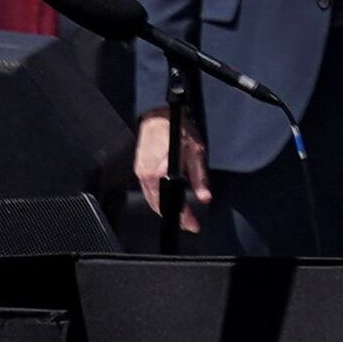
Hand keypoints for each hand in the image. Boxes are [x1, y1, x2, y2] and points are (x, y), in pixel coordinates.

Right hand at [135, 109, 209, 224]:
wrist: (158, 117)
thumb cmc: (178, 130)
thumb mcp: (196, 152)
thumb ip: (200, 177)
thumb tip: (205, 197)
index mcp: (161, 173)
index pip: (171, 204)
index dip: (183, 218)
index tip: (192, 225)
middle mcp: (147, 176)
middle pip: (158, 206)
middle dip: (173, 216)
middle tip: (187, 222)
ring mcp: (140, 174)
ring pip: (151, 199)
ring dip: (164, 208)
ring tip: (179, 213)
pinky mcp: (137, 170)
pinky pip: (147, 190)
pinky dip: (157, 197)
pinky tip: (166, 197)